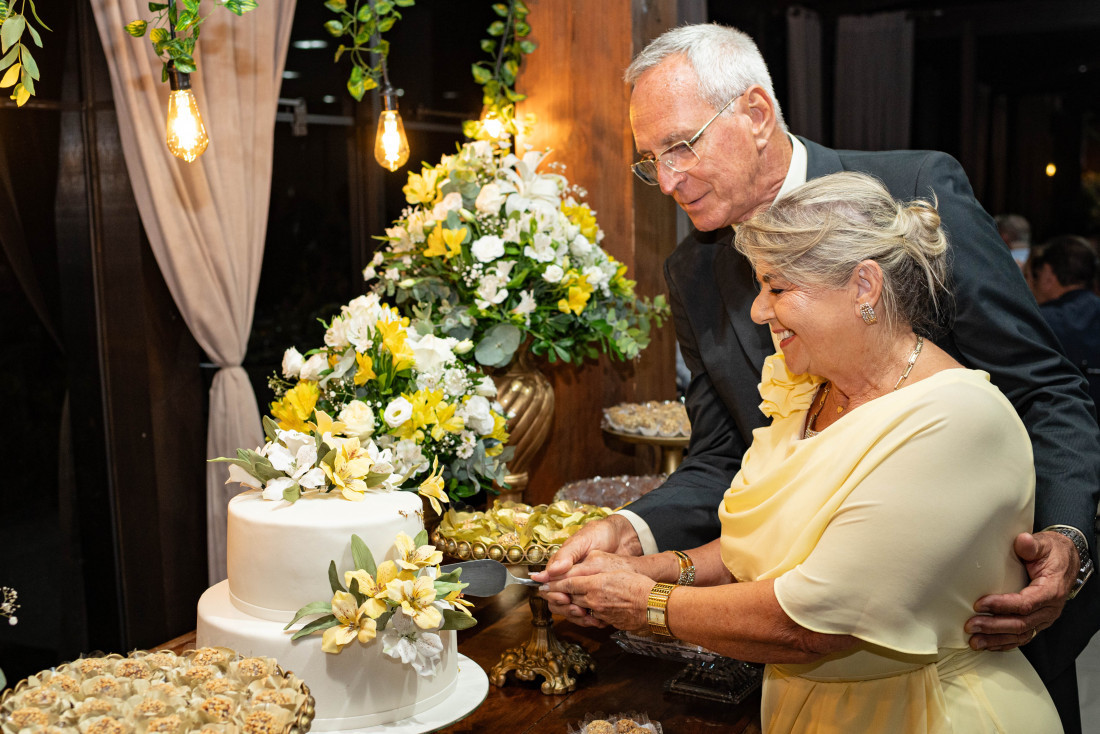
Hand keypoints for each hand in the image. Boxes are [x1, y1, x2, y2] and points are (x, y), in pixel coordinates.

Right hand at [529, 516, 642, 624]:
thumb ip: (566, 556)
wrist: (624, 537)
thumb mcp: (582, 541)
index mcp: (561, 564)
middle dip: (563, 606)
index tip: (564, 598)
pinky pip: (585, 610)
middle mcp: (568, 577)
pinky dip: (587, 617)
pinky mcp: (593, 593)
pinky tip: (596, 619)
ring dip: (574, 614)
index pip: (549, 583)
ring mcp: (581, 586)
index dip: (553, 593)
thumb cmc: (600, 534)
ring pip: (568, 607)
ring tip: (586, 614)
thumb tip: (549, 572)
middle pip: (556, 598)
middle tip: (576, 608)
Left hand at [539, 570, 653, 630]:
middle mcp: (593, 601)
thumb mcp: (610, 566)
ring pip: (577, 609)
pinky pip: (591, 618)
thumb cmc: (635, 581)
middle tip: (544, 592)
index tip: (541, 583)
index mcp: (593, 585)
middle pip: (568, 599)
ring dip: (567, 606)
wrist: (654, 604)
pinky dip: (584, 614)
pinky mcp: (608, 621)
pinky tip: (582, 610)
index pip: (566, 584)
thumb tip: (569, 570)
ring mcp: (600, 613)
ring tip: (561, 601)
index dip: (552, 584)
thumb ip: (588, 567)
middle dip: (555, 596)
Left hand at [965, 531, 1076, 650]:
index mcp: (1051, 591)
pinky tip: (987, 645)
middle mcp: (1049, 609)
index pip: (1026, 603)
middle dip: (994, 627)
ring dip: (996, 640)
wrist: (1065, 562)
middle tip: (971, 625)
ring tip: (974, 642)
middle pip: (1021, 623)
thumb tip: (1023, 541)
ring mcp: (1044, 618)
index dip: (1002, 605)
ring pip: (1021, 635)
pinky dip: (1004, 643)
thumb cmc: (1052, 553)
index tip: (980, 604)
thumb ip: (1032, 545)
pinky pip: (1022, 637)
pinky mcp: (1037, 622)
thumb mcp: (1044, 544)